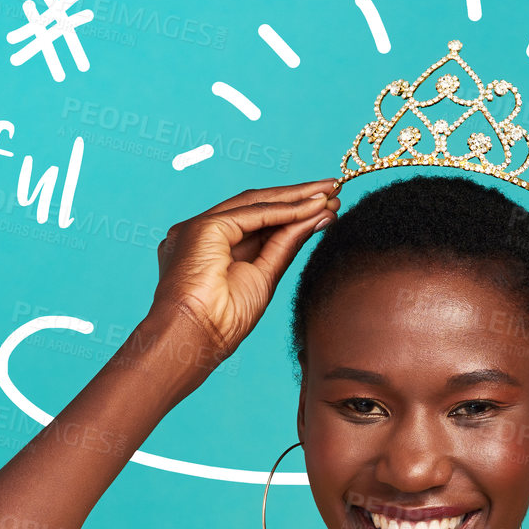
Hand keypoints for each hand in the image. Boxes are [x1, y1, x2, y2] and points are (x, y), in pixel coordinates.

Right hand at [150, 179, 337, 362]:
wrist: (194, 337)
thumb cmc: (223, 322)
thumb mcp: (263, 278)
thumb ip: (284, 247)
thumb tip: (315, 219)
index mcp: (209, 248)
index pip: (256, 223)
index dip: (292, 214)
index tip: (326, 210)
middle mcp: (201, 233)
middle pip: (256, 206)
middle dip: (297, 198)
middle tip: (334, 190)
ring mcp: (199, 227)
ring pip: (255, 203)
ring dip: (296, 198)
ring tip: (330, 194)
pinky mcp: (204, 227)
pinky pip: (254, 213)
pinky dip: (286, 211)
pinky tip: (312, 208)